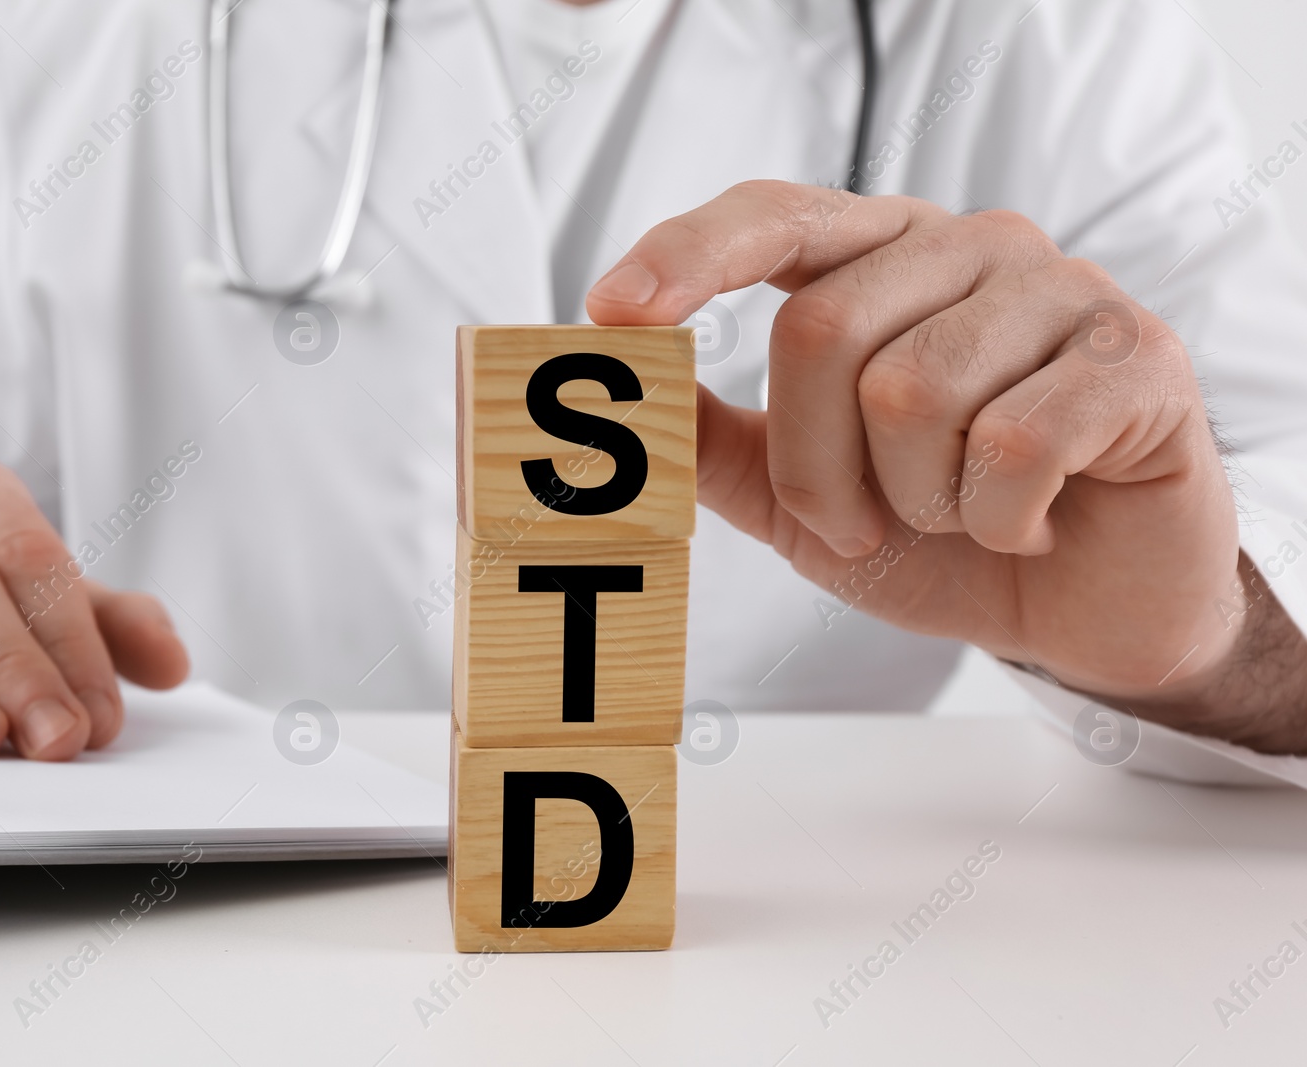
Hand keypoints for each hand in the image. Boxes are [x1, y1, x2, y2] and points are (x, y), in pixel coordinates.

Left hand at [587, 181, 1289, 740]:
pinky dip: (1001, 519)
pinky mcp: (1135, 353)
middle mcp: (966, 247)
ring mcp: (1059, 288)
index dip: (688, 254)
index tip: (612, 311)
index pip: (771, 216)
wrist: (1083, 606)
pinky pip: (1017, 442)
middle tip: (861, 526)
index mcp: (879, 260)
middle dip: (815, 470)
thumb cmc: (942, 536)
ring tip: (964, 516)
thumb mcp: (802, 501)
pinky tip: (1033, 521)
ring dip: (916, 501)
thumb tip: (625, 387)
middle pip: (821, 330)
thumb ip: (718, 442)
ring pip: (912, 392)